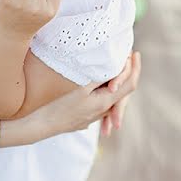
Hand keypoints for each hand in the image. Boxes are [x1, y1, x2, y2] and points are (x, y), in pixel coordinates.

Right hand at [22, 51, 141, 140]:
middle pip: (123, 90)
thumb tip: (112, 68)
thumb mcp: (81, 89)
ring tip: (113, 64)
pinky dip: (106, 88)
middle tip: (124, 55)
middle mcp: (104, 111)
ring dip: (116, 80)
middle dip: (126, 72)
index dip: (135, 68)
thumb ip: (99, 79)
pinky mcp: (88, 116)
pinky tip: (99, 81)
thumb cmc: (60, 107)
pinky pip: (103, 101)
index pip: (130, 85)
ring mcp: (96, 116)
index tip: (136, 54)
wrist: (44, 126)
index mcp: (105, 103)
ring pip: (113, 95)